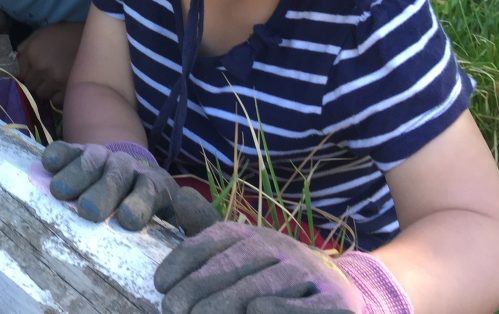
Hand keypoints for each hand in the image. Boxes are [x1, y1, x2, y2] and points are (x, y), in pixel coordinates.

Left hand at [14, 23, 81, 104]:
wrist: (94, 38)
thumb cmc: (67, 34)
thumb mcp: (43, 33)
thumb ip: (27, 46)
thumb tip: (18, 60)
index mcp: (32, 53)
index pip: (22, 75)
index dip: (29, 75)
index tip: (36, 74)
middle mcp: (40, 68)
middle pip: (31, 86)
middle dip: (37, 83)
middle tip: (47, 79)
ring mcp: (54, 80)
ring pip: (42, 94)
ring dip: (47, 90)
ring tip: (56, 84)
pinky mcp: (67, 89)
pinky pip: (56, 101)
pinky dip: (59, 96)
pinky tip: (64, 87)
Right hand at [42, 141, 218, 232]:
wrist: (127, 168)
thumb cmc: (152, 203)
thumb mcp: (177, 210)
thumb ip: (195, 217)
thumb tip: (199, 216)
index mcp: (155, 185)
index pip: (151, 191)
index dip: (140, 203)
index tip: (127, 219)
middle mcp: (129, 168)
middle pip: (118, 176)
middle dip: (105, 191)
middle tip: (91, 212)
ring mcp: (102, 157)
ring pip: (92, 160)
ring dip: (78, 175)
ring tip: (62, 193)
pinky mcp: (77, 151)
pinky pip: (67, 148)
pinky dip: (59, 155)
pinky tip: (48, 163)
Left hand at [154, 221, 363, 313]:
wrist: (338, 288)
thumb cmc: (273, 273)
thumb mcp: (242, 249)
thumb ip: (208, 232)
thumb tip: (180, 196)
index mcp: (252, 235)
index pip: (212, 240)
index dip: (183, 260)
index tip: (160, 284)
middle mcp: (277, 248)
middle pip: (232, 265)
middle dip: (198, 288)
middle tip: (173, 309)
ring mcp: (305, 273)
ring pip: (261, 286)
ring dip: (228, 303)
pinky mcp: (331, 301)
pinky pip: (304, 307)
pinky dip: (280, 310)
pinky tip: (255, 311)